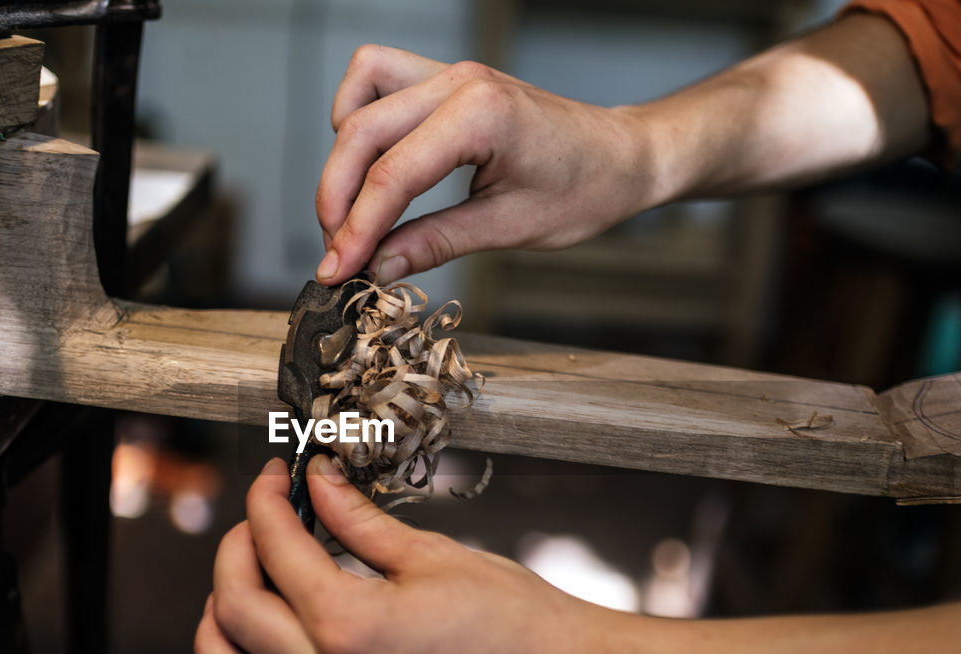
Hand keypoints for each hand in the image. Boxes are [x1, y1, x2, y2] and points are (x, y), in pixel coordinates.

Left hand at [189, 455, 623, 653]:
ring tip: (224, 597)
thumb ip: (358, 522)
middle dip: (235, 553)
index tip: (276, 480)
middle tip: (258, 523)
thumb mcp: (432, 555)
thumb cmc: (517, 622)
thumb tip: (320, 485)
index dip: (267, 502)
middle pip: (239, 611)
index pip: (279, 549)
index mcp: (351, 622)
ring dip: (214, 638)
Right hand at [315, 45, 662, 285]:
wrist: (624, 156)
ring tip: (352, 209)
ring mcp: (451, 74)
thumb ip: (435, 243)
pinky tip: (372, 166)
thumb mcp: (510, 229)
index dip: (355, 228)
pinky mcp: (447, 80)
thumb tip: (378, 266)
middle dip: (337, 199)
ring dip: (343, 153)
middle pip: (361, 133)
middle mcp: (459, 82)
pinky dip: (360, 119)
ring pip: (360, 94)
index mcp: (482, 115)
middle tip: (337, 254)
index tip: (336, 271)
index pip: (393, 174)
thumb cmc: (587, 188)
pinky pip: (379, 80)